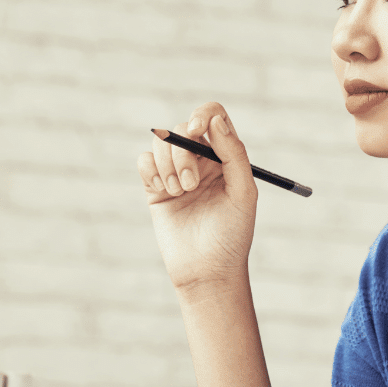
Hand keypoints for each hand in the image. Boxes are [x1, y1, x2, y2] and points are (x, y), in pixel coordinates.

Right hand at [137, 103, 257, 290]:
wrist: (207, 270)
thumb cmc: (232, 234)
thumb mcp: (244, 193)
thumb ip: (234, 154)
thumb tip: (216, 121)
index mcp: (225, 157)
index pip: (213, 117)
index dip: (202, 116)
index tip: (197, 132)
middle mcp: (201, 160)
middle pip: (182, 129)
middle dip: (183, 153)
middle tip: (190, 184)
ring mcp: (176, 172)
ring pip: (160, 143)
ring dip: (167, 166)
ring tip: (180, 193)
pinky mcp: (154, 188)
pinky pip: (143, 161)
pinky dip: (150, 172)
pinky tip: (164, 193)